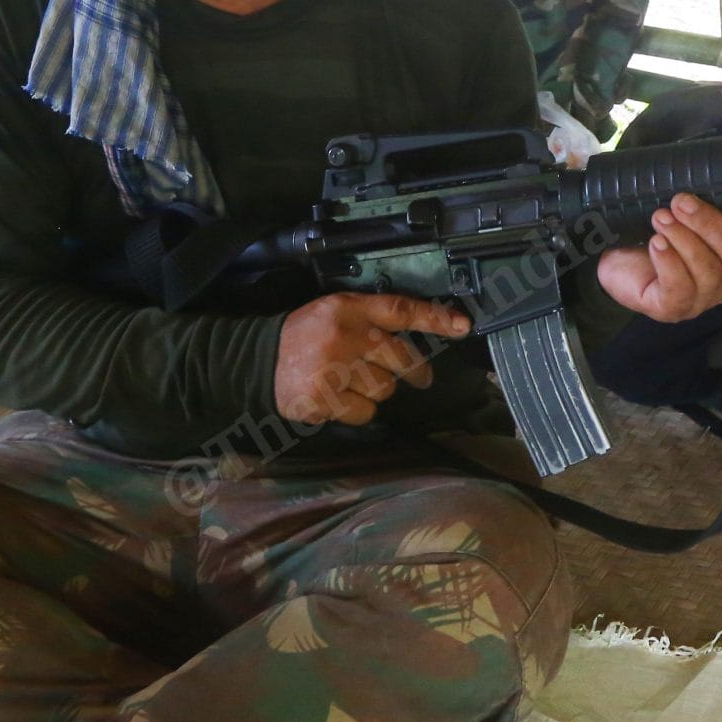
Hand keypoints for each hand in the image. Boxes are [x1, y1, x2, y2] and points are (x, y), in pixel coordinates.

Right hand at [276, 293, 469, 425]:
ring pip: (385, 389)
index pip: (400, 309)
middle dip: (414, 371)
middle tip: (421, 378)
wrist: (258, 361)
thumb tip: (417, 341)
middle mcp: (344, 336)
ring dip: (375, 391)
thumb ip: (372, 321)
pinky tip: (337, 399)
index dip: (435, 318)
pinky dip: (356, 411)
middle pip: (401, 358)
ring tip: (351, 383)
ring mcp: (334, 369)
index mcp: (348, 309)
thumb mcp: (335, 312)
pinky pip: (364, 412)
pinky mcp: (325, 399)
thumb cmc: (306, 336)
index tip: (464, 326)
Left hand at [597, 194, 721, 323]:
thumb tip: (705, 165)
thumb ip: (702, 197)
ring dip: (682, 238)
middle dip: (709, 224)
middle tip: (680, 202)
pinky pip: (680, 288)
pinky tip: (656, 244)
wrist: (612, 257)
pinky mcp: (674, 309)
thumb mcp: (681, 211)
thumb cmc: (652, 232)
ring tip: (659, 217)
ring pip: (708, 270)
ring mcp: (703, 298)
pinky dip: (668, 261)